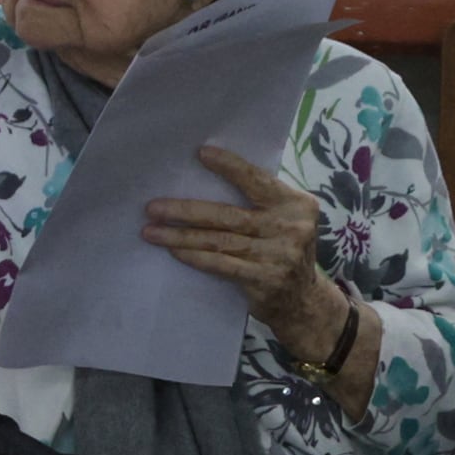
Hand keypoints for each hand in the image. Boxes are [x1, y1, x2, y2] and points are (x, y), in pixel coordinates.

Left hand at [144, 142, 331, 325]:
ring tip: (151, 231)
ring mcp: (278, 256)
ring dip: (181, 236)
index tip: (200, 153)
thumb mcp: (286, 219)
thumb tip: (206, 180)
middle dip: (186, 210)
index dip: (230, 167)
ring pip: (219, 241)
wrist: (303, 301)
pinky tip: (174, 251)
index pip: (258, 180)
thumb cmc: (282, 250)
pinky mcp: (264, 280)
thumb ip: (261, 201)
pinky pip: (221, 264)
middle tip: (152, 207)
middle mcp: (291, 227)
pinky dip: (195, 257)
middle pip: (229, 214)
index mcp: (297, 203)